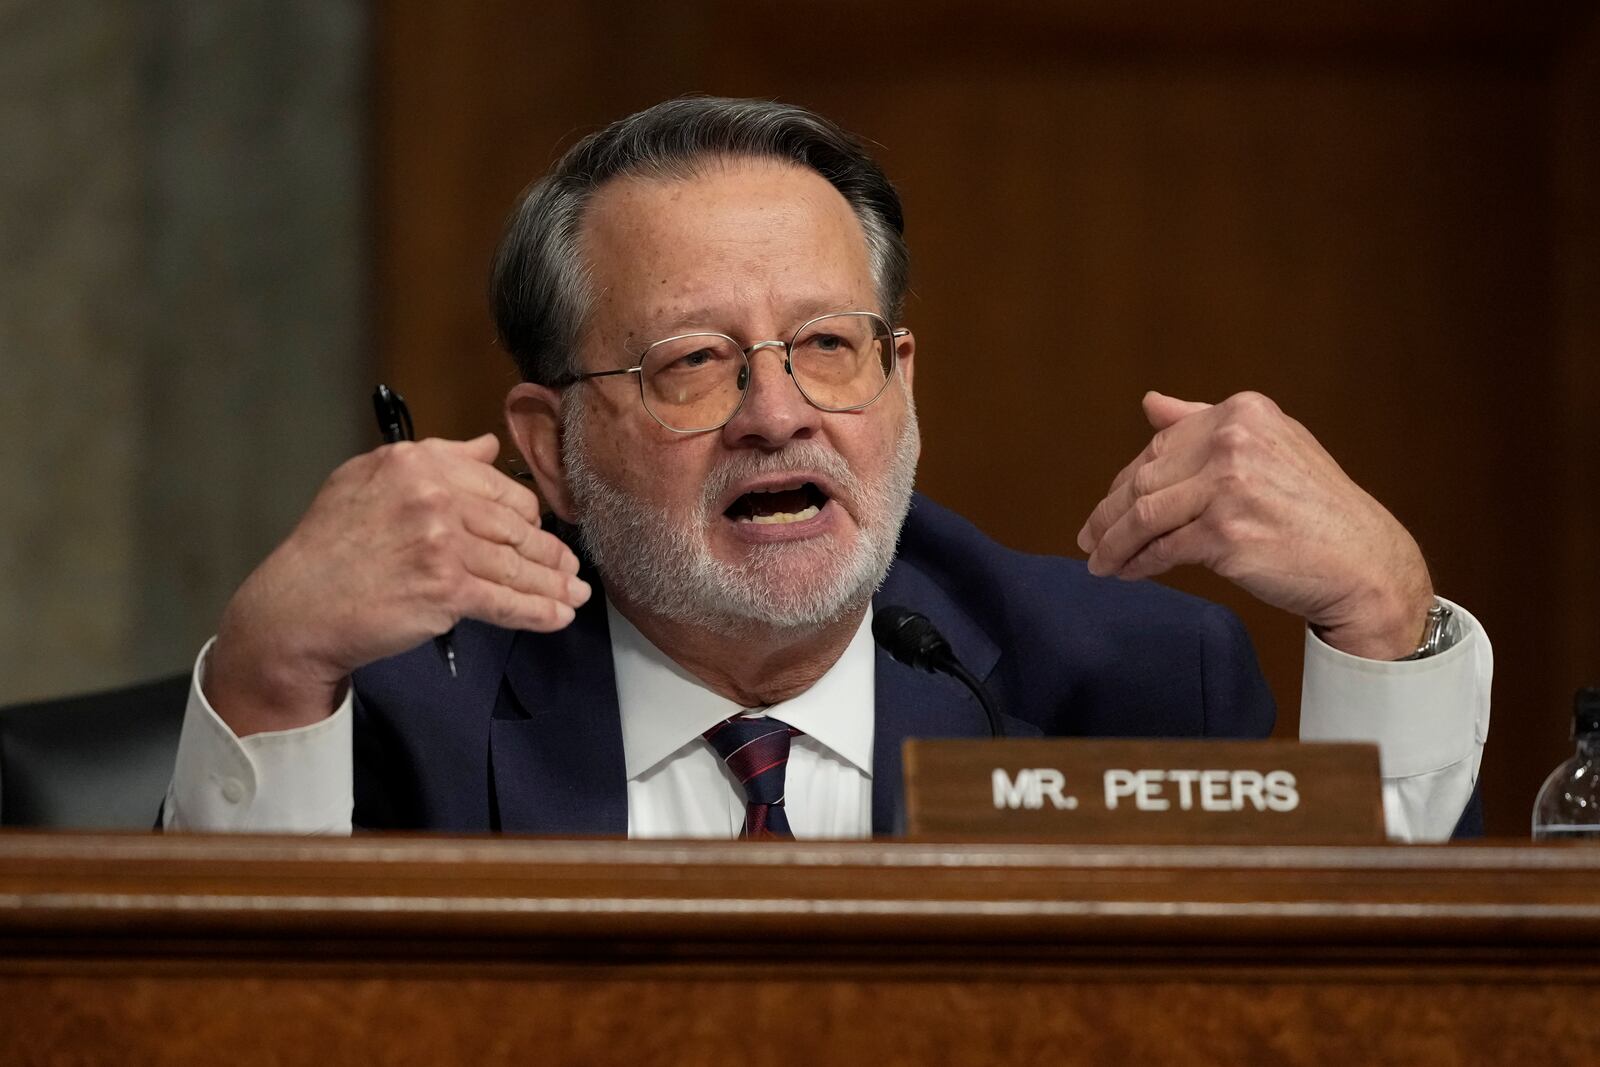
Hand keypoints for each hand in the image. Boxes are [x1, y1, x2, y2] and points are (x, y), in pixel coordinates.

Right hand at [206, 434, 588, 734]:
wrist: (297, 607)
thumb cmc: (329, 547)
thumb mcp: (369, 480)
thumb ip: (436, 458)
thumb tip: (487, 445)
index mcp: (418, 463)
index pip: (498, 486)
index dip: (526, 515)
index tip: (539, 531)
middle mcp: (433, 497)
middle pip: (515, 526)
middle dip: (549, 552)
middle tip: (570, 569)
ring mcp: (442, 544)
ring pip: (516, 566)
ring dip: (554, 584)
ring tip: (573, 594)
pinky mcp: (446, 590)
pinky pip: (507, 602)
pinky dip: (539, 612)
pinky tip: (558, 616)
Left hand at [1076, 391, 1433, 659]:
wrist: (1364, 563)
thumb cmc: (1316, 511)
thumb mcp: (1270, 447)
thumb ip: (1205, 423)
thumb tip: (1150, 403)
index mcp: (1243, 412)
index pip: (1161, 444)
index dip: (1126, 480)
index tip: (1108, 506)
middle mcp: (1234, 440)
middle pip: (1145, 477)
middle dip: (1108, 513)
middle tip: (1088, 538)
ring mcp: (1229, 486)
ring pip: (1144, 514)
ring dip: (1113, 543)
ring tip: (1099, 562)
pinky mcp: (1225, 532)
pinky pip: (1162, 549)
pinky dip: (1138, 563)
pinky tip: (1128, 573)